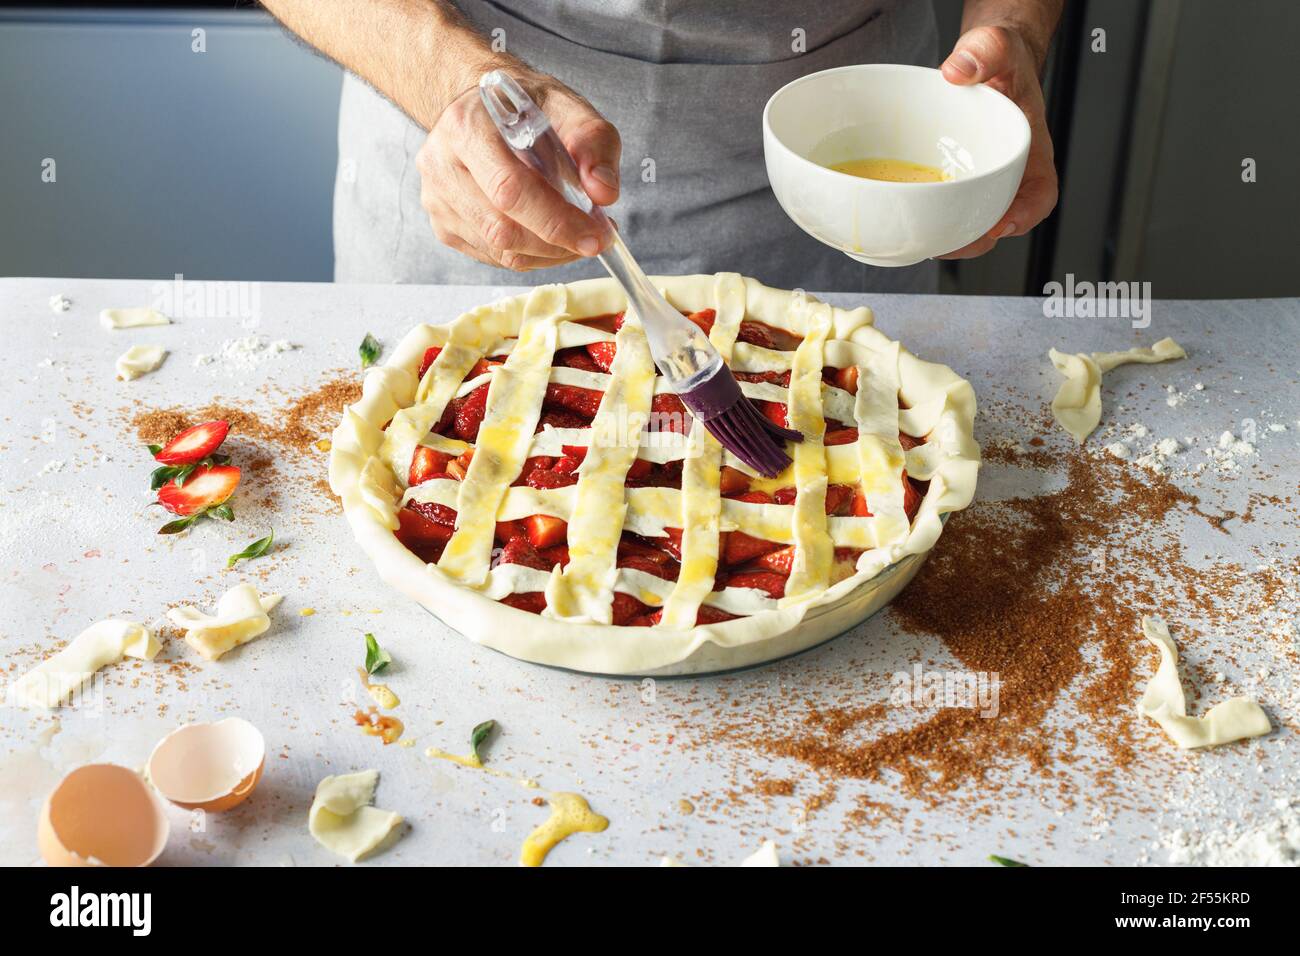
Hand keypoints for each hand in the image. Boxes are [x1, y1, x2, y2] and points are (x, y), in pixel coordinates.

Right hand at [417, 76, 620, 270]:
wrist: (486, 109)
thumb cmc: (527, 109)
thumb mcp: (569, 108)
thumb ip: (594, 143)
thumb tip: (604, 193)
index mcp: (466, 126)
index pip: (510, 188)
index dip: (556, 220)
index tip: (596, 235)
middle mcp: (441, 164)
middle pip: (502, 228)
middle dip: (557, 242)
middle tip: (596, 239)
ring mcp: (436, 199)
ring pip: (500, 250)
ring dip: (549, 253)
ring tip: (578, 234)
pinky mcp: (443, 225)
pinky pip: (494, 258)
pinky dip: (532, 256)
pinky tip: (551, 238)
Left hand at [938, 25, 1058, 258]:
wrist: (981, 66)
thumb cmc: (999, 63)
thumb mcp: (997, 48)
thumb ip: (986, 51)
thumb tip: (957, 70)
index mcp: (1027, 149)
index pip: (1040, 192)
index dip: (1026, 215)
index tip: (1003, 224)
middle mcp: (1005, 174)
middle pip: (1000, 221)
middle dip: (975, 240)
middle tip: (946, 244)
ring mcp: (978, 182)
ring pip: (970, 222)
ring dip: (949, 237)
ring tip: (921, 239)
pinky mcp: (952, 183)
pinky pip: (944, 209)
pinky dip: (928, 218)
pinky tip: (904, 218)